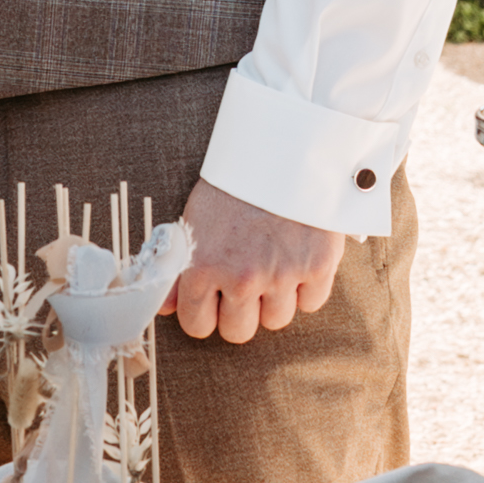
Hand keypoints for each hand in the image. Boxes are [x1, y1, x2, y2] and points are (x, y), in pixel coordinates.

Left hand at [165, 180, 344, 345]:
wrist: (281, 150)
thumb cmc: (235, 186)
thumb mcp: (195, 221)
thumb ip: (178, 269)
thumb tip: (166, 307)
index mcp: (204, 268)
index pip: (198, 325)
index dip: (204, 314)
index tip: (212, 302)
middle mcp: (242, 279)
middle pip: (238, 332)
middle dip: (239, 312)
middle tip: (245, 285)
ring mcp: (281, 275)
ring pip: (276, 321)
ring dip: (274, 301)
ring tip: (273, 268)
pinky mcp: (317, 267)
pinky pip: (311, 303)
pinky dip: (307, 288)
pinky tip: (298, 261)